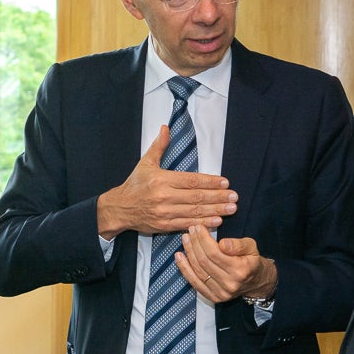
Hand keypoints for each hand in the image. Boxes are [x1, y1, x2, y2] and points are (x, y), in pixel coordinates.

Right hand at [97, 126, 236, 238]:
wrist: (119, 208)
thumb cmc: (134, 185)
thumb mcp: (145, 163)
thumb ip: (158, 146)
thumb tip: (165, 128)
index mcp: (161, 180)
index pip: (191, 180)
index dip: (210, 182)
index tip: (225, 183)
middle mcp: (164, 197)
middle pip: (196, 197)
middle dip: (218, 197)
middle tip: (234, 197)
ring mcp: (165, 213)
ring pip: (194, 211)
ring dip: (215, 211)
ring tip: (231, 208)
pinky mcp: (164, 225)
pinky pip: (187, 224)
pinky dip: (203, 223)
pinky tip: (216, 221)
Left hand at [174, 224, 276, 303]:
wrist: (256, 282)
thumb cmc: (251, 260)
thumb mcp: (251, 247)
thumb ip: (238, 244)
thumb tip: (222, 243)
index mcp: (240, 270)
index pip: (214, 253)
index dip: (203, 239)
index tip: (198, 227)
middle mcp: (229, 284)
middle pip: (204, 261)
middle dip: (195, 244)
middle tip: (190, 231)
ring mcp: (220, 293)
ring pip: (198, 270)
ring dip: (189, 253)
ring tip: (185, 239)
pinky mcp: (213, 297)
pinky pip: (195, 282)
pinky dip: (184, 269)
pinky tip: (179, 256)